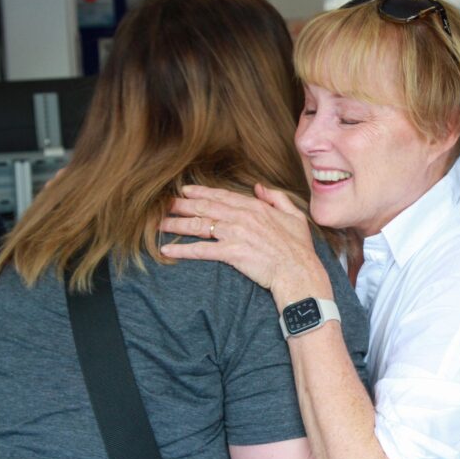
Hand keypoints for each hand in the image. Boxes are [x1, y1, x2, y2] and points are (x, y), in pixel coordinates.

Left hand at [158, 184, 332, 308]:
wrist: (299, 272)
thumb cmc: (299, 248)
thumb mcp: (294, 215)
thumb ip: (276, 198)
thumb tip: (259, 187)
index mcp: (255, 207)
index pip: (222, 196)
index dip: (201, 193)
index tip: (185, 191)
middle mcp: (242, 217)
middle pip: (205, 208)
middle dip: (182, 205)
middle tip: (163, 205)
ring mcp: (236, 234)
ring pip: (199, 226)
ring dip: (177, 224)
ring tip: (159, 224)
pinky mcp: (232, 253)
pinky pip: (202, 250)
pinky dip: (183, 249)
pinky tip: (167, 250)